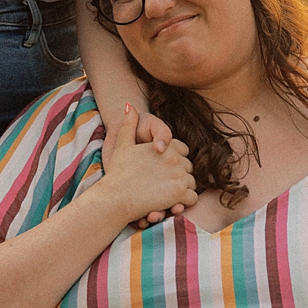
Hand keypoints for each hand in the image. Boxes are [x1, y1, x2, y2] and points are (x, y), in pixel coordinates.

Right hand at [102, 103, 196, 224]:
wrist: (114, 198)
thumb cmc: (117, 173)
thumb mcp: (122, 145)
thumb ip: (128, 124)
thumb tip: (129, 105)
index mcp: (165, 147)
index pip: (183, 151)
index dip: (174, 160)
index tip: (162, 169)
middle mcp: (175, 160)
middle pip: (189, 167)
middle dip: (180, 175)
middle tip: (164, 183)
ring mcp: (179, 176)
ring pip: (192, 183)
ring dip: (183, 189)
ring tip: (167, 194)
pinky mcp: (179, 194)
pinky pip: (192, 197)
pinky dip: (184, 201)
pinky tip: (171, 203)